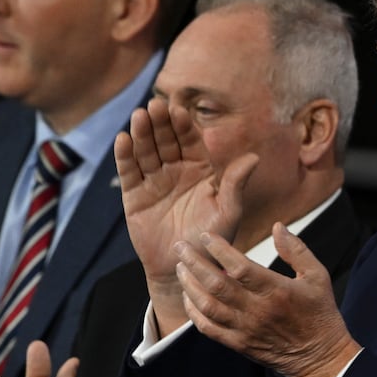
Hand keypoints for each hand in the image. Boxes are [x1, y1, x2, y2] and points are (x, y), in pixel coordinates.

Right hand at [115, 99, 252, 334]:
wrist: (184, 270)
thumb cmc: (212, 243)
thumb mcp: (228, 213)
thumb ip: (235, 185)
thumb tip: (253, 157)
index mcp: (202, 171)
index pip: (192, 142)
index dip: (185, 126)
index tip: (180, 111)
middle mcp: (177, 171)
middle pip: (167, 141)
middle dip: (161, 123)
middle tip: (155, 106)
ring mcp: (155, 181)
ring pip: (147, 151)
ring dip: (142, 133)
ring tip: (138, 117)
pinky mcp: (135, 195)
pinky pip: (130, 171)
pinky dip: (125, 155)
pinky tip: (123, 140)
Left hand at [174, 223, 358, 376]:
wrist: (320, 357)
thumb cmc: (320, 313)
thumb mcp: (318, 276)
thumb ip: (296, 250)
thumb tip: (277, 227)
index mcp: (277, 291)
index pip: (240, 267)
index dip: (219, 249)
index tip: (206, 236)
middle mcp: (258, 310)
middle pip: (216, 284)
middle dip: (194, 263)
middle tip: (180, 247)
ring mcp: (245, 329)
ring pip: (207, 306)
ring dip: (189, 285)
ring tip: (181, 268)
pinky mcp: (239, 344)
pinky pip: (208, 328)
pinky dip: (193, 312)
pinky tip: (188, 297)